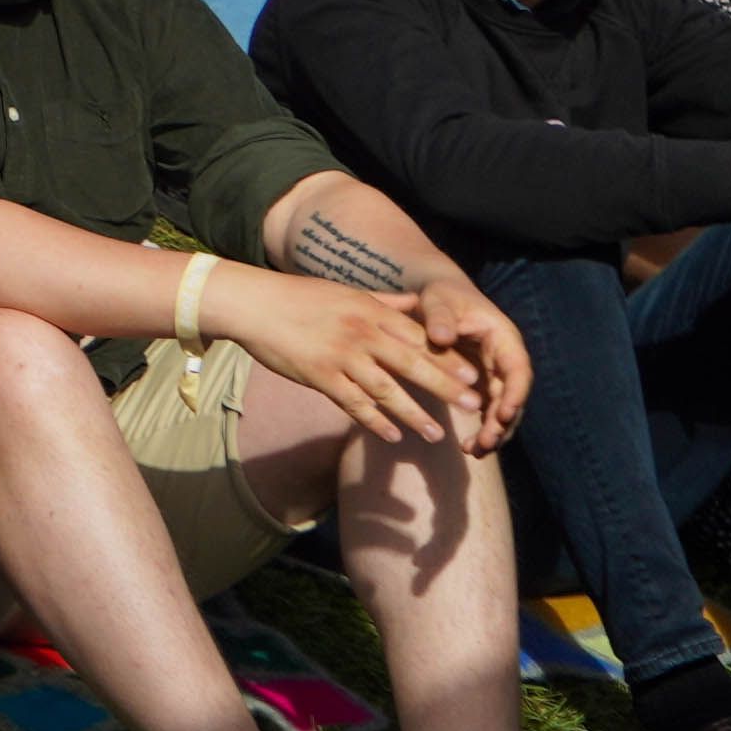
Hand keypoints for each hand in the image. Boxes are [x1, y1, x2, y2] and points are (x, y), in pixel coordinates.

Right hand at [216, 263, 494, 449]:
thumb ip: (385, 303)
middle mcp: (361, 334)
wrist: (254, 304)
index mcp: (371, 311)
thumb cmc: (300, 297)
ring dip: (414, 414)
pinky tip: (393, 437)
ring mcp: (341, 357)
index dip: (449, 357)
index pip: (420, 336)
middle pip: (412, 363)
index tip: (475, 374)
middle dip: (445, 386)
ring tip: (437, 434)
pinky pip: (353, 404)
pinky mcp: (320, 376)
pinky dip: (374, 422)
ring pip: (387, 390)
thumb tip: (418, 304)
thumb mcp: (348, 293)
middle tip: (474, 404)